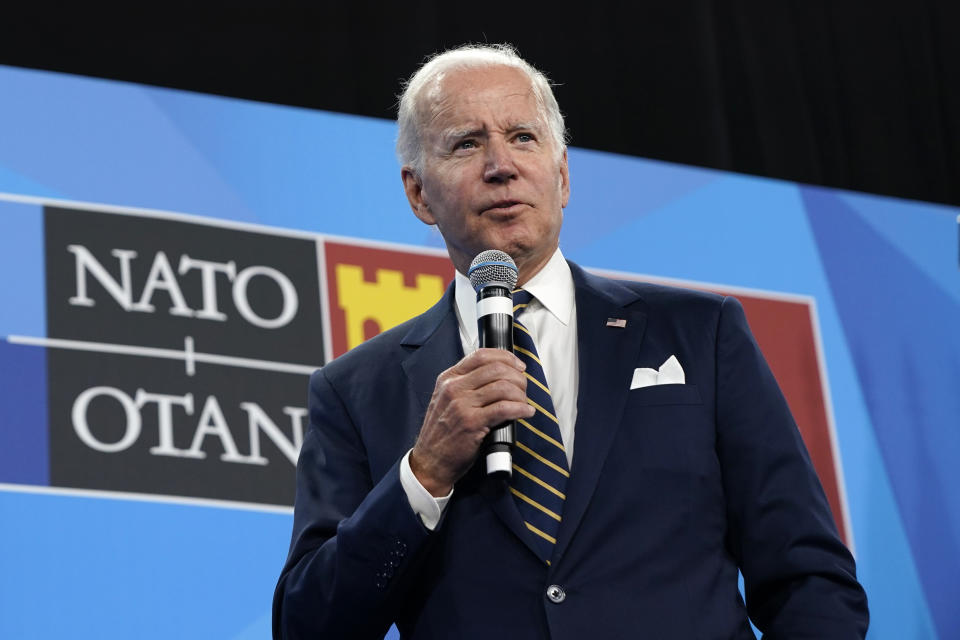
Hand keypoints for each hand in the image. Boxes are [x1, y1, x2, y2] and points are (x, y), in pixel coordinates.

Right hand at [410, 348, 535, 495]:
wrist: (430, 461)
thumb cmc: (442, 433)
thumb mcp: (447, 400)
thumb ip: (467, 385)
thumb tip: (500, 375)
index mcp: (448, 379)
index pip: (481, 355)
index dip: (506, 357)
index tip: (518, 366)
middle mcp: (453, 388)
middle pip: (496, 369)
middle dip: (517, 377)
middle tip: (524, 388)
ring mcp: (461, 405)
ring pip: (503, 387)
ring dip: (521, 395)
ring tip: (524, 403)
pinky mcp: (471, 423)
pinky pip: (504, 408)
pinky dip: (520, 409)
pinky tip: (526, 412)